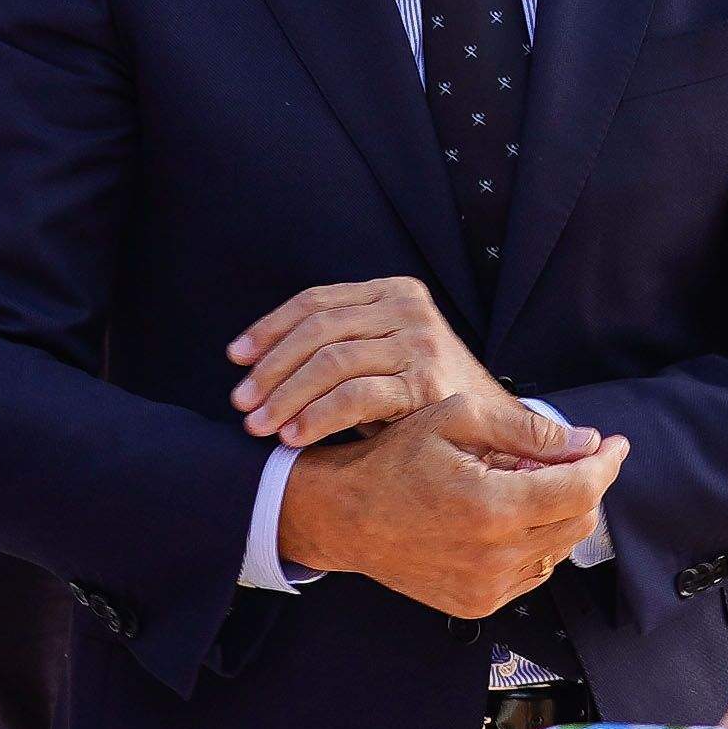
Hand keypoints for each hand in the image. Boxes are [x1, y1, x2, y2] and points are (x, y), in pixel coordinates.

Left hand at [230, 276, 490, 446]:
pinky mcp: (425, 384)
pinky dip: (316, 417)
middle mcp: (409, 309)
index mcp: (394, 292)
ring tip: (259, 425)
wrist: (491, 428)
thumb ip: (337, 343)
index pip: (315, 302)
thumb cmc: (422, 394)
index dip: (269, 328)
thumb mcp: (382, 354)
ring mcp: (419, 344)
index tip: (236, 357)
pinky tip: (294, 436)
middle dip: (270, 367)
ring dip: (285, 396)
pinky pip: (354, 396)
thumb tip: (254, 361)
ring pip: (330, 362)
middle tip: (241, 401)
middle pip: (317, 331)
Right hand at [275, 388, 621, 617]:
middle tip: (560, 457)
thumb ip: (527, 431)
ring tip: (517, 484)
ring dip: (556, 512)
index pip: (583, 489)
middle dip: (584, 484)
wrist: (344, 516)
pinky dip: (533, 540)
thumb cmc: (394, 461)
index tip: (614, 443)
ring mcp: (488, 586)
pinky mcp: (479, 603)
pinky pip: (532, 570)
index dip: (607, 463)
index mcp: (493, 507)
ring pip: (559, 548)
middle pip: (580, 521)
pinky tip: (501, 516)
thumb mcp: (456, 420)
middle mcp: (495, 555)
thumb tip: (586, 442)